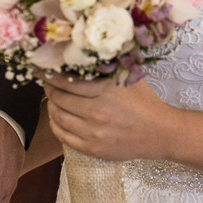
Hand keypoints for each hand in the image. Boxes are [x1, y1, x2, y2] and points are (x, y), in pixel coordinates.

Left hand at [43, 74, 169, 161]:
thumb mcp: (127, 78)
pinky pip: (63, 136)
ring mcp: (93, 133)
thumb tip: (81, 54)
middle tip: (46, 83)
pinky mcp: (92, 149)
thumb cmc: (144, 102)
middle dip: (48, 89)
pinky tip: (57, 117)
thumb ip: (107, 67)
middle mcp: (97, 112)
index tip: (42, 70)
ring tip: (52, 99)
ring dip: (50, 106)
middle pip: (58, 98)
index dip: (50, 75)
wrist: (160, 133)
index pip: (66, 81)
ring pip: (58, 117)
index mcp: (105, 91)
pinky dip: (55, 125)